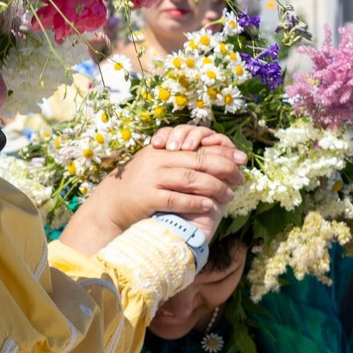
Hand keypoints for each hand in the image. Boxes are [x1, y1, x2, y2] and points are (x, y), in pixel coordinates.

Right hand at [110, 126, 248, 229]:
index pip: (198, 147)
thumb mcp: (157, 165)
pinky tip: (209, 205)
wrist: (111, 204)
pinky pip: (175, 199)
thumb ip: (179, 159)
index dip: (222, 152)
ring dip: (213, 187)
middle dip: (224, 168)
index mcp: (163, 151)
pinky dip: (194, 202)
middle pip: (198, 161)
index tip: (241, 159)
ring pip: (190, 179)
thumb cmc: (139, 186)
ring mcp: (152, 179)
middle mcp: (158, 161)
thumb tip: (212, 156)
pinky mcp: (147, 198)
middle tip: (241, 178)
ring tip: (229, 194)